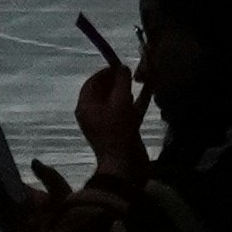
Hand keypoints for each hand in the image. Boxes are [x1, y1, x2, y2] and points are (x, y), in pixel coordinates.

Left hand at [72, 58, 149, 181]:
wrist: (124, 166)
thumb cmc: (118, 132)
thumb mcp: (120, 102)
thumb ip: (122, 82)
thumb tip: (123, 68)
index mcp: (85, 106)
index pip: (91, 82)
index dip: (105, 71)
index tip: (120, 65)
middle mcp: (92, 114)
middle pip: (103, 91)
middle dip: (117, 80)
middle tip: (132, 72)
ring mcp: (106, 123)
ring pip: (116, 101)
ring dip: (127, 90)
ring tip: (140, 79)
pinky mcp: (119, 131)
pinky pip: (126, 111)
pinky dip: (134, 102)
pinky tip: (146, 94)